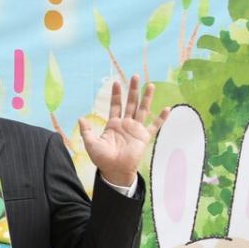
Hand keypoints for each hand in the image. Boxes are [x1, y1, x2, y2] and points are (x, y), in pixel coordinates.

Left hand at [79, 76, 169, 191]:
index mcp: (113, 124)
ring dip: (147, 98)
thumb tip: (80, 118)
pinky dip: (161, 118)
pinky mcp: (144, 137)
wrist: (114, 171)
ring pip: (142, 110)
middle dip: (133, 90)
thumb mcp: (91, 144)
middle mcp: (126, 124)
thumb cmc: (102, 159)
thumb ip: (87, 131)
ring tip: (150, 85)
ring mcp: (136, 129)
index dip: (116, 94)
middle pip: (130, 103)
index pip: (115, 105)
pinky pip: (154, 126)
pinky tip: (167, 109)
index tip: (116, 82)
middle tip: (135, 76)